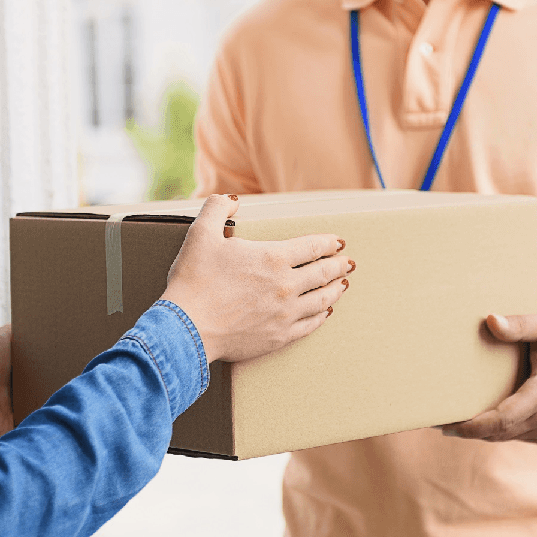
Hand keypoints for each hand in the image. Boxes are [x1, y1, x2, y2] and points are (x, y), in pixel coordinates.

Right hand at [162, 194, 353, 362]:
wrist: (187, 329)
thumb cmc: (193, 282)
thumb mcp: (200, 234)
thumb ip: (217, 208)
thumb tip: (232, 199)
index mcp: (272, 258)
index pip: (311, 247)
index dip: (328, 243)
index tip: (338, 242)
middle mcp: (286, 285)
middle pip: (322, 273)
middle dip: (338, 266)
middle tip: (349, 263)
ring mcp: (285, 314)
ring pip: (321, 300)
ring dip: (334, 290)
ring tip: (342, 285)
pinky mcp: (279, 337)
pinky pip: (309, 325)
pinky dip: (321, 316)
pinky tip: (325, 313)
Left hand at [441, 314, 536, 443]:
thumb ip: (518, 325)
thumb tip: (490, 320)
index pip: (502, 420)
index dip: (473, 426)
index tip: (447, 424)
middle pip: (497, 432)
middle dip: (465, 430)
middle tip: (434, 420)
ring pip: (503, 437)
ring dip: (476, 433)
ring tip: (447, 421)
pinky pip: (512, 436)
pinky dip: (492, 431)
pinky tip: (473, 420)